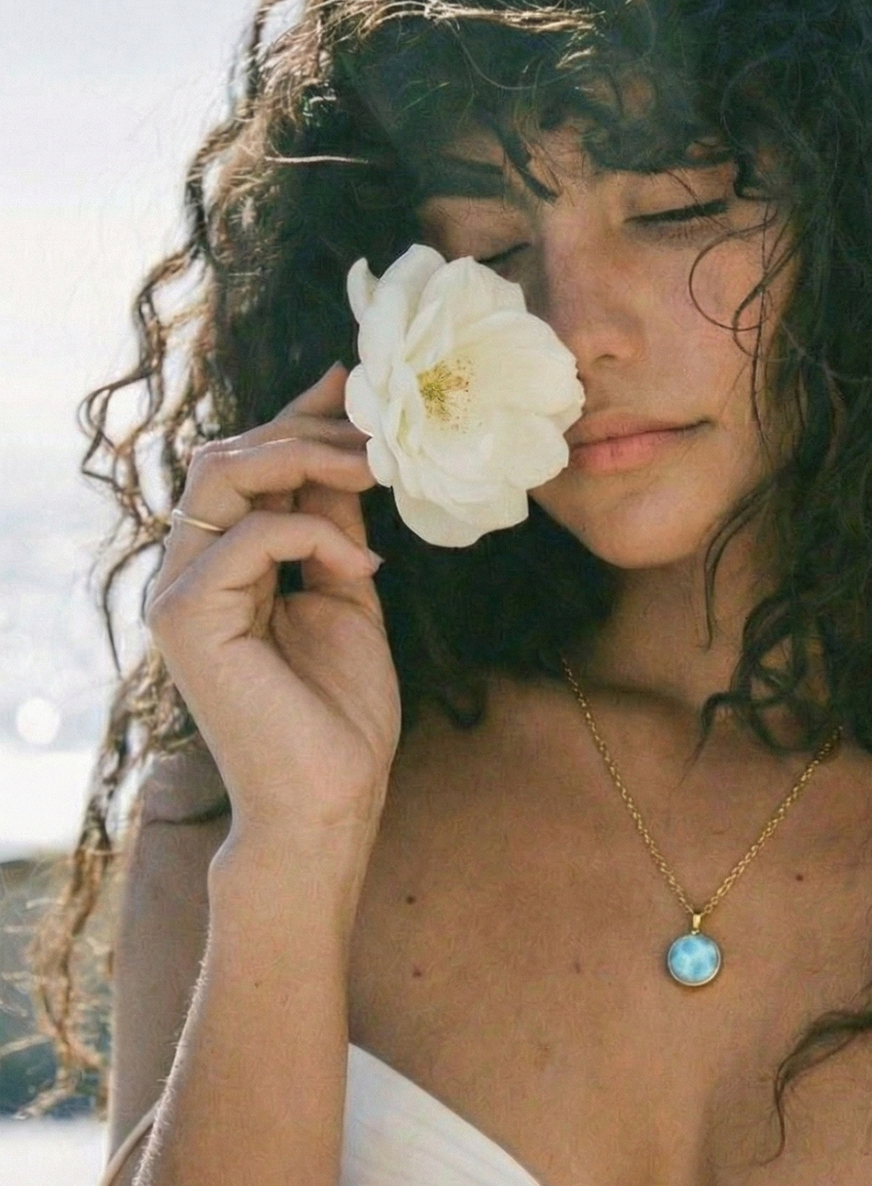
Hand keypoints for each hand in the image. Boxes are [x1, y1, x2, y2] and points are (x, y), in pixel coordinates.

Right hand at [145, 364, 401, 837]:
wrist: (330, 799)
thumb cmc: (341, 713)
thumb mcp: (348, 594)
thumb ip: (335, 526)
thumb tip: (348, 453)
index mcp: (225, 566)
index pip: (247, 469)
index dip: (297, 419)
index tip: (353, 387)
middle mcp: (190, 571)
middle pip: (228, 458)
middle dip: (306, 430)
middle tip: (377, 430)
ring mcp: (180, 592)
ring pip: (222, 477)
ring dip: (305, 459)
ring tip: (373, 470)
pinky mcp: (187, 617)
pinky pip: (248, 536)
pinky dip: (314, 535)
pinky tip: (362, 567)